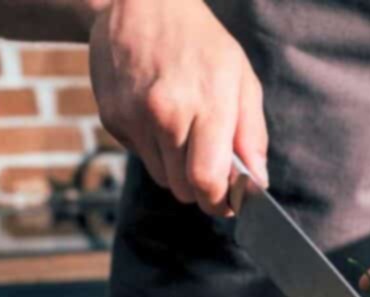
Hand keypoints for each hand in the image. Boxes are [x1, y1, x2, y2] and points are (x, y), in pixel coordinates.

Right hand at [89, 0, 267, 215]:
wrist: (140, 3)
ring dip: (178, 170)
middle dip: (203, 190)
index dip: (220, 202)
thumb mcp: (241, 79)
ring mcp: (132, 117)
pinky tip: (160, 116)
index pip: (207, 181)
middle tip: (214, 173)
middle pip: (183, 188)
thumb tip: (258, 181)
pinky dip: (155, 149)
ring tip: (187, 132)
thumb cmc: (201, 42)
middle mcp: (164, 115)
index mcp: (204, 105)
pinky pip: (140, 155)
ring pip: (162, 177)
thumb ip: (252, 135)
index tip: (230, 203)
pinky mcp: (111, 118)